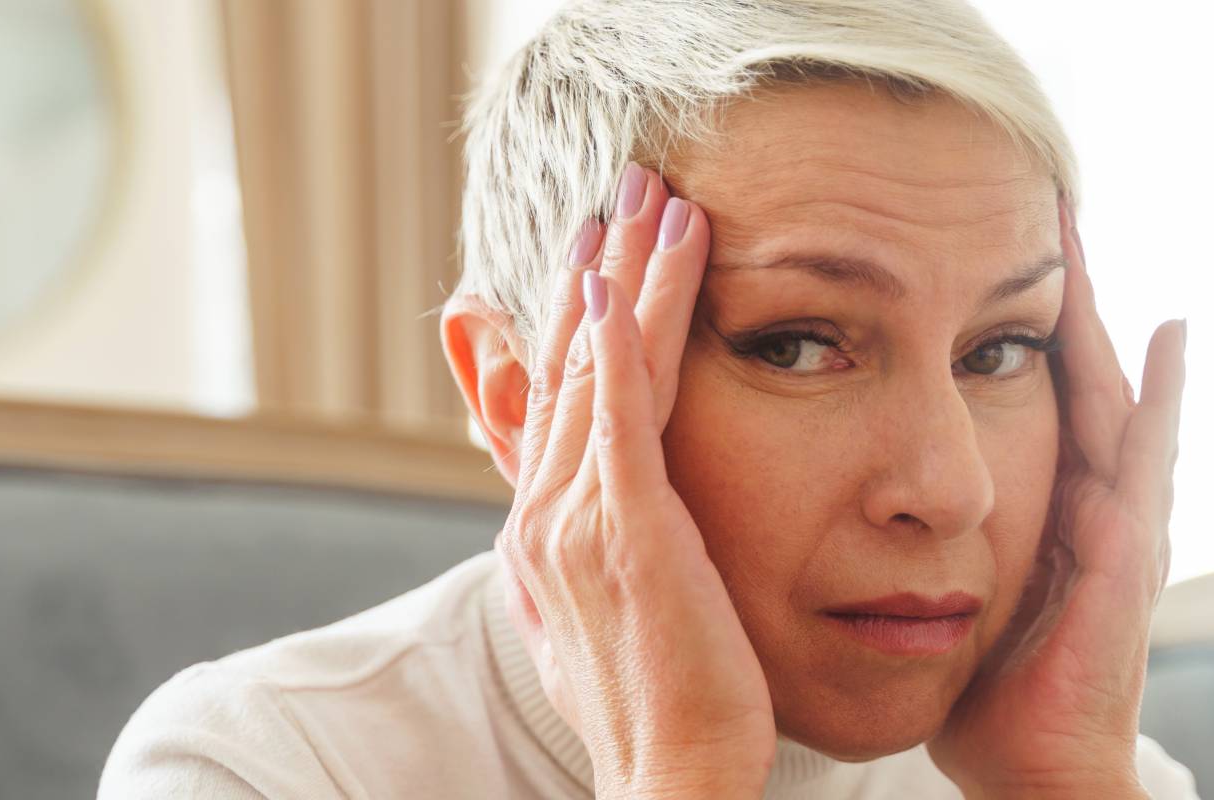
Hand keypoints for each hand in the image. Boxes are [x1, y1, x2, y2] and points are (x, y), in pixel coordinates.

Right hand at [495, 163, 774, 798]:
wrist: (669, 780)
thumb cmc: (657, 713)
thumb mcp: (596, 629)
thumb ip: (575, 571)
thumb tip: (554, 550)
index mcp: (544, 534)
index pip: (566, 402)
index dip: (584, 320)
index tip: (603, 254)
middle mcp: (546, 515)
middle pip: (577, 366)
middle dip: (604, 271)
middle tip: (630, 189)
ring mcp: (578, 520)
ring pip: (602, 373)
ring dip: (628, 279)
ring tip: (660, 202)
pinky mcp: (625, 530)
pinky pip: (617, 415)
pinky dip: (617, 342)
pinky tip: (624, 281)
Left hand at [928, 200, 1187, 798]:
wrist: (1029, 763)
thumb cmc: (980, 687)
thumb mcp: (934, 590)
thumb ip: (903, 538)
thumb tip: (834, 498)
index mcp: (1034, 504)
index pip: (1013, 390)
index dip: (999, 321)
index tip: (972, 245)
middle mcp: (1081, 500)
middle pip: (1066, 374)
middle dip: (1056, 297)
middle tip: (1040, 206)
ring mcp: (1114, 521)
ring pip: (1107, 395)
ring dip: (1098, 317)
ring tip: (1083, 236)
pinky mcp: (1126, 551)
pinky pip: (1145, 460)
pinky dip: (1160, 398)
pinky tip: (1168, 338)